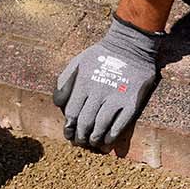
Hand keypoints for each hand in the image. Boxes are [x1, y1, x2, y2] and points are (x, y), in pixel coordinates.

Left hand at [54, 16, 159, 148]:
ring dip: (95, 139)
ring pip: (101, 126)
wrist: (131, 45)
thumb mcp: (77, 62)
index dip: (69, 127)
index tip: (70, 134)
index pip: (72, 113)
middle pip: (85, 123)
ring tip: (93, 143)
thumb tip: (58, 105)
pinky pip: (120, 124)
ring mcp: (116, 97)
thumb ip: (64, 82)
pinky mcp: (132, 102)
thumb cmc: (101, 55)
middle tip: (80, 142)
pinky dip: (111, 136)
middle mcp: (98, 92)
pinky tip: (108, 141)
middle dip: (80, 137)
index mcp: (83, 84)